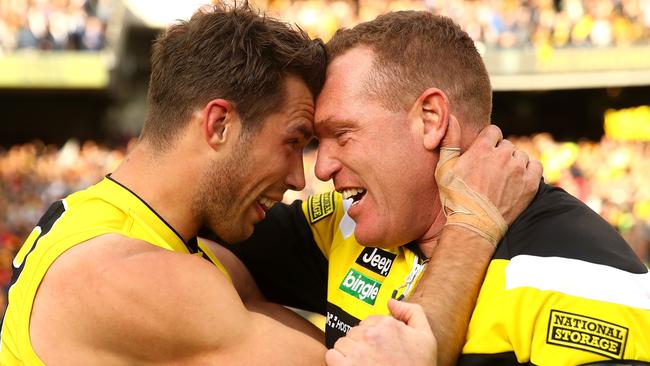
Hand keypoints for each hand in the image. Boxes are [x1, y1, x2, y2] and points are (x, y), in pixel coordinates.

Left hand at [325, 299, 436, 365]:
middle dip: (361, 343)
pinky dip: (337, 362)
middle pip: (355, 332)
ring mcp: (357, 352)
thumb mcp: (426, 338)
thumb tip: (391, 301)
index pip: (370, 322)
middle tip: (374, 358)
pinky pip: (331, 356)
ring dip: (349, 352)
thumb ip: (412, 312)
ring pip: (343, 343)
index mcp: (388, 325)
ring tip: (362, 364)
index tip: (381, 347)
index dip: (375, 335)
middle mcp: (370, 335)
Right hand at [434, 116, 541, 244]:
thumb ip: (449, 140)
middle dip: (500, 154)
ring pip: (521, 155)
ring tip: (503, 178)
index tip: (484, 155)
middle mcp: (503, 155)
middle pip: (507, 145)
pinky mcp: (531, 184)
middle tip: (491, 171)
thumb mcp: (444, 168)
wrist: (473, 225)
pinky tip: (518, 180)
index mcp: (483, 148)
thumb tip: (451, 117)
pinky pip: (536, 167)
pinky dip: (529, 171)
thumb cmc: (455, 197)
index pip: (494, 131)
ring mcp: (519, 169)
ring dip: (514, 163)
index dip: (488, 142)